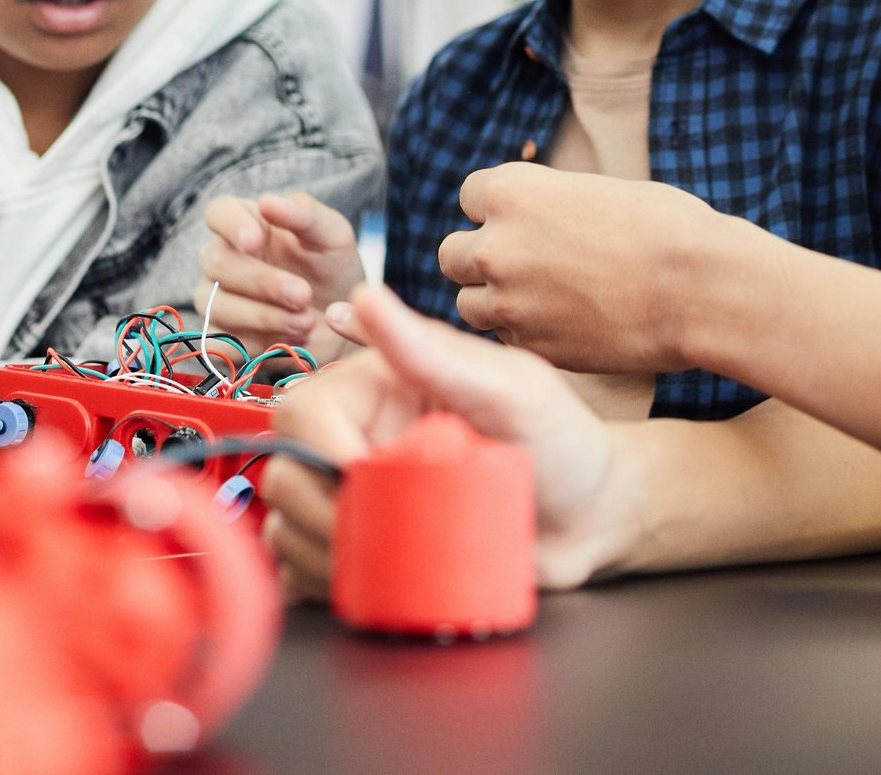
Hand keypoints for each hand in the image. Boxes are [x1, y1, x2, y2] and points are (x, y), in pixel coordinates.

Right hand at [195, 191, 366, 360]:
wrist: (342, 322)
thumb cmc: (331, 268)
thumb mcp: (333, 235)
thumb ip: (304, 213)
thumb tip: (267, 201)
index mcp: (247, 223)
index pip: (219, 213)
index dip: (230, 226)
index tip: (254, 242)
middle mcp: (223, 258)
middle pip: (217, 263)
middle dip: (262, 282)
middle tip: (303, 295)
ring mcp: (216, 299)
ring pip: (217, 305)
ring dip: (263, 316)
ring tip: (305, 322)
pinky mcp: (221, 338)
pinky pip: (222, 343)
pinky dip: (258, 344)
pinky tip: (288, 340)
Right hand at [261, 283, 633, 597]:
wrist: (593, 518)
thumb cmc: (563, 441)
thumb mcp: (511, 389)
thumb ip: (435, 352)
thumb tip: (367, 295)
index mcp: (378, 387)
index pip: (304, 410)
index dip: (321, 450)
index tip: (365, 480)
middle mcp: (357, 438)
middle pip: (287, 472)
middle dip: (321, 513)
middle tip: (383, 533)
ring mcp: (360, 498)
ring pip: (288, 527)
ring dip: (323, 555)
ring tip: (390, 561)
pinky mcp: (368, 549)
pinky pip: (309, 572)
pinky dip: (323, 584)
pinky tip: (370, 582)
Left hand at [438, 163, 767, 373]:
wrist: (699, 288)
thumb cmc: (665, 229)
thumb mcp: (595, 192)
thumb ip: (547, 207)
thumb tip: (530, 221)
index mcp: (513, 192)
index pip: (469, 197)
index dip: (498, 209)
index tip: (526, 221)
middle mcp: (497, 246)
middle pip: (452, 255)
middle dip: (482, 259)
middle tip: (525, 265)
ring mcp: (509, 303)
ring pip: (468, 304)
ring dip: (496, 301)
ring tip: (544, 299)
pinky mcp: (531, 348)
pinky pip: (507, 340)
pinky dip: (526, 334)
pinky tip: (567, 326)